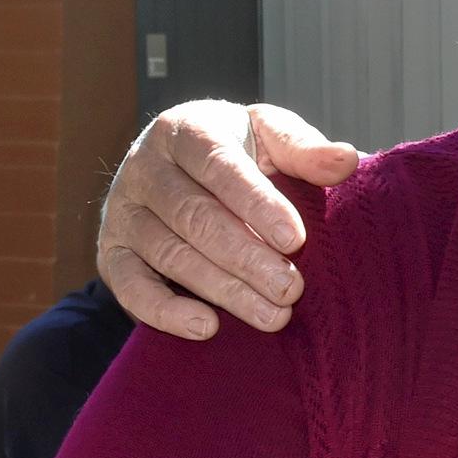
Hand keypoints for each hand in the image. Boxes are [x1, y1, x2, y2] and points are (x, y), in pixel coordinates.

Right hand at [98, 101, 357, 337]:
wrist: (177, 168)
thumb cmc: (237, 151)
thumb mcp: (269, 136)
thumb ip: (303, 147)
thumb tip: (346, 160)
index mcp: (185, 130)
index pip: (219, 166)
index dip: (257, 204)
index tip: (296, 240)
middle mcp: (144, 168)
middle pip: (194, 217)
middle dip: (247, 257)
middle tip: (292, 289)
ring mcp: (122, 212)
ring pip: (169, 254)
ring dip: (222, 289)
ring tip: (273, 316)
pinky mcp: (111, 253)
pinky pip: (129, 286)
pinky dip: (165, 311)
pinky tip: (207, 327)